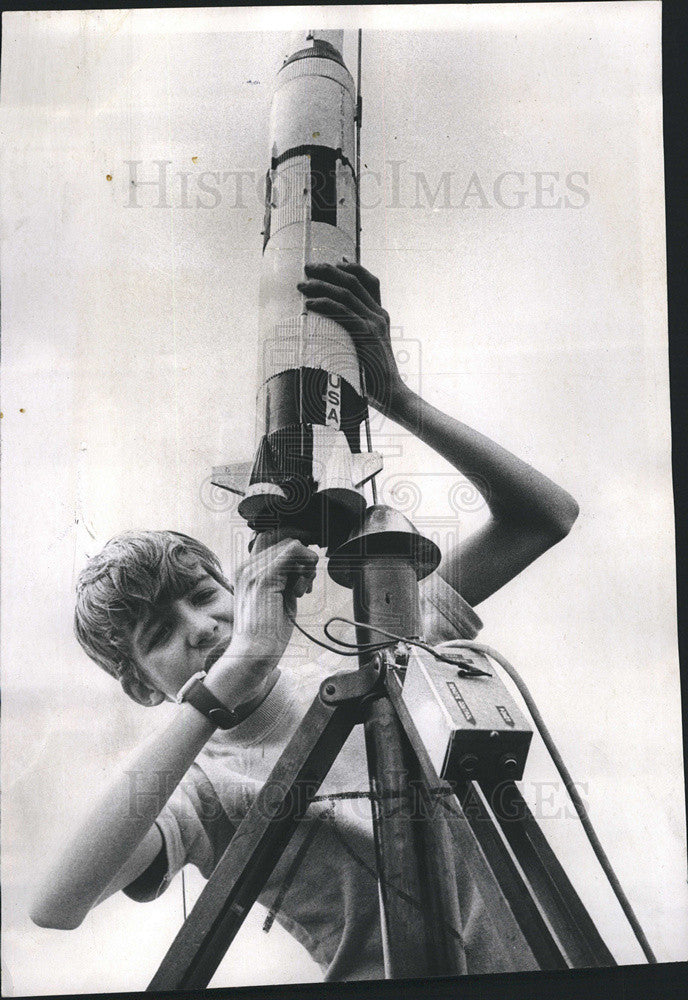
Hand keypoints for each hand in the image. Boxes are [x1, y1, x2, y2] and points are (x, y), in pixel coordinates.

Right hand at [228, 536, 317, 677]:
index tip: (304, 573)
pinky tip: (302, 590)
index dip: (294, 552)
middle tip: (305, 587)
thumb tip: (304, 564)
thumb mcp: (278, 599)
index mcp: (247, 572)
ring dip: (305, 564)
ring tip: (302, 590)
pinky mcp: (264, 578)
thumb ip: (286, 579)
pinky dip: (306, 565)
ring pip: (291, 543)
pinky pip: (293, 551)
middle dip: (303, 560)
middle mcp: (247, 567)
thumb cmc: (267, 634)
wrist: (253, 655)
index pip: (272, 541)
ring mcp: (253, 571)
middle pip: (285, 541)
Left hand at [297, 260, 403, 412]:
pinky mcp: (366, 335)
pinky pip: (342, 312)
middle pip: (354, 281)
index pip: (370, 282)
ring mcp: (374, 323)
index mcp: (381, 317)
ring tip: (301, 285)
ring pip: (345, 293)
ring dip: (320, 285)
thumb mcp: (367, 351)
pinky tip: (309, 304)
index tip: (337, 259)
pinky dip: (324, 305)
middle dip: (329, 270)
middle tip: (308, 267)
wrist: (393, 395)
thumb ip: (356, 338)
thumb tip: (335, 336)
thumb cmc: (376, 379)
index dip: (354, 267)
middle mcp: (379, 315)